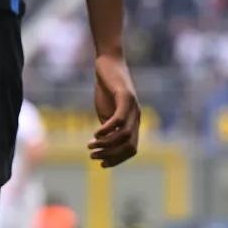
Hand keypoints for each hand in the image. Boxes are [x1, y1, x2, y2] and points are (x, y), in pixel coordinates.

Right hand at [89, 50, 142, 167]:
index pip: (132, 149)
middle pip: (130, 146)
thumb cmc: (106, 89)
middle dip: (111, 155)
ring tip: (90, 145)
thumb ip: (107, 129)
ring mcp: (132, 107)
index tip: (101, 164)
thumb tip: (102, 146)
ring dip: (106, 144)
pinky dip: (107, 130)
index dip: (118, 160)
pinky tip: (95, 133)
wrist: (108, 63)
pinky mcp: (125, 96)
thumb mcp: (106, 112)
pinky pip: (119, 119)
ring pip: (124, 135)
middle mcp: (137, 116)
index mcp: (133, 122)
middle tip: (93, 155)